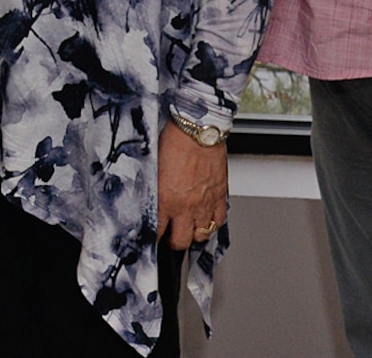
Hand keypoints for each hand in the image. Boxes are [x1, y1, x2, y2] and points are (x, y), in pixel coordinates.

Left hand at [157, 121, 228, 250]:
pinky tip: (206, 220)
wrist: (199, 129)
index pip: (157, 230)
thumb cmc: (175, 140)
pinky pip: (219, 221)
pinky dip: (213, 224)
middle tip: (170, 237)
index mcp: (166, 199)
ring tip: (188, 229)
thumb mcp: (154, 167)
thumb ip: (154, 188)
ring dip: (194, 234)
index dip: (153, 237)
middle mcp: (186, 206)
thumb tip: (151, 199)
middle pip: (181, 240)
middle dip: (174, 242)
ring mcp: (205, 203)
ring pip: (202, 235)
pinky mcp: (220, 196)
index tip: (153, 236)